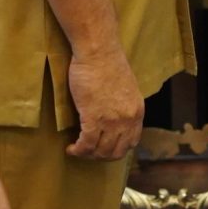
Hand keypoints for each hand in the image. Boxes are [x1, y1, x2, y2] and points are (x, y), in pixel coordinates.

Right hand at [65, 44, 145, 160]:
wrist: (98, 52)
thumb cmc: (108, 65)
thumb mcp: (125, 89)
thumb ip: (123, 106)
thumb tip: (114, 119)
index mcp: (137, 111)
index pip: (131, 142)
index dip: (116, 150)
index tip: (103, 148)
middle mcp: (128, 119)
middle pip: (116, 151)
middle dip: (100, 156)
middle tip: (88, 152)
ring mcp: (111, 120)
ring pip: (100, 151)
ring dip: (87, 154)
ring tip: (77, 149)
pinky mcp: (93, 117)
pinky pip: (86, 144)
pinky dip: (77, 150)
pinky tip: (71, 147)